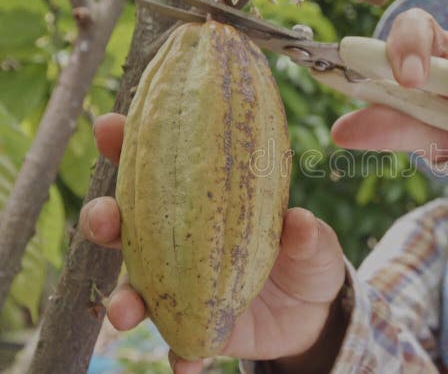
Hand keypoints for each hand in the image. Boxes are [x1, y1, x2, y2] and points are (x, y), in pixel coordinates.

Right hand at [81, 114, 346, 373]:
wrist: (313, 312)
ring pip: (138, 289)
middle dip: (105, 220)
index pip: (159, 169)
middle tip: (103, 219)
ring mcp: (183, 288)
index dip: (128, 145)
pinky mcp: (196, 329)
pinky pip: (180, 347)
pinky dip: (180, 357)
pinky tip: (184, 365)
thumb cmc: (308, 256)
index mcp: (204, 205)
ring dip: (124, 299)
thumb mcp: (316, 243)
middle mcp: (180, 244)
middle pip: (128, 227)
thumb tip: (301, 222)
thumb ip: (308, 235)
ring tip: (124, 311)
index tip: (110, 125)